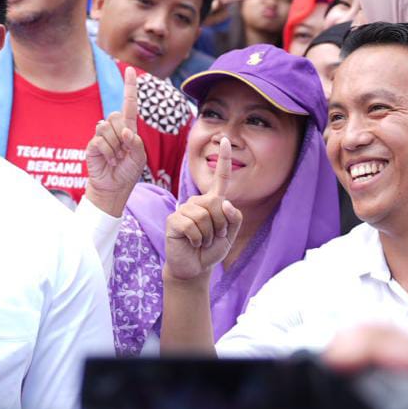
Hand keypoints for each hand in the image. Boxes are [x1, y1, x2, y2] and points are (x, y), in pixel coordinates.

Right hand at [84, 66, 146, 215]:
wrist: (113, 188)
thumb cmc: (127, 171)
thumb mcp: (139, 158)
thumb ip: (136, 143)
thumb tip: (125, 131)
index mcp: (128, 127)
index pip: (129, 103)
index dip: (129, 87)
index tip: (130, 69)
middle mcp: (114, 128)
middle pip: (116, 115)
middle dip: (123, 134)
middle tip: (123, 152)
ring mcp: (101, 135)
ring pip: (107, 128)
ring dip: (115, 147)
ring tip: (116, 158)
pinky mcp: (92, 145)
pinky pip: (100, 141)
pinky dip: (108, 153)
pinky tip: (108, 161)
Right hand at [163, 137, 242, 282]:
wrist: (194, 268)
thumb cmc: (211, 249)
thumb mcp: (230, 235)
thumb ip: (234, 218)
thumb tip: (224, 202)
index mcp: (212, 202)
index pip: (220, 178)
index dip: (224, 159)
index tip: (224, 139)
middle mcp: (197, 202)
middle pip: (216, 204)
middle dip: (220, 226)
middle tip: (213, 238)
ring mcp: (184, 209)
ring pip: (204, 217)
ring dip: (209, 235)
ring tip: (202, 242)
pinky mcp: (173, 221)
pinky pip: (192, 226)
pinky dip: (197, 239)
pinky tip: (192, 243)